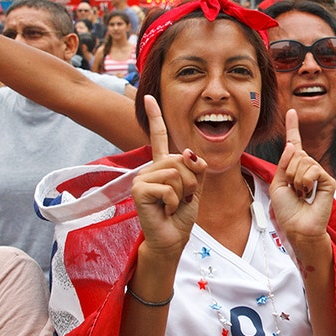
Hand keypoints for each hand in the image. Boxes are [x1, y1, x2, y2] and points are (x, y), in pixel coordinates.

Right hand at [131, 95, 205, 256]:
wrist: (172, 238)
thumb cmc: (181, 214)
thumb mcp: (196, 187)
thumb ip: (196, 167)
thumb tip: (188, 153)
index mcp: (162, 165)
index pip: (159, 137)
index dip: (154, 117)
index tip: (148, 98)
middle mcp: (149, 168)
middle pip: (180, 159)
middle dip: (190, 181)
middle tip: (181, 199)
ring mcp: (142, 178)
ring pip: (176, 173)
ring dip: (183, 193)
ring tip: (173, 204)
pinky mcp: (139, 190)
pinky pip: (168, 187)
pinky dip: (174, 202)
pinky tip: (166, 209)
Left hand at [269, 109, 335, 243]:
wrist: (297, 228)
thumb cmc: (287, 211)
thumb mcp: (277, 184)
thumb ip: (283, 164)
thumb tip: (292, 145)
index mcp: (295, 168)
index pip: (294, 144)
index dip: (292, 127)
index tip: (291, 112)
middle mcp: (308, 168)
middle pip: (295, 153)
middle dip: (288, 171)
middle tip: (293, 190)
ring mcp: (319, 173)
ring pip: (303, 161)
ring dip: (296, 179)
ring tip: (301, 194)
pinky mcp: (328, 181)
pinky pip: (313, 170)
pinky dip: (305, 182)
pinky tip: (308, 194)